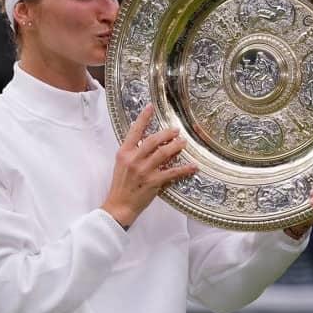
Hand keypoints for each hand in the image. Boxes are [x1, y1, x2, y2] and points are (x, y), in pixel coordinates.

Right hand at [102, 104, 197, 226]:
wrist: (119, 205)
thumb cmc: (121, 185)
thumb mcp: (121, 164)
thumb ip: (132, 152)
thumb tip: (145, 140)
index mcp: (124, 153)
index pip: (134, 131)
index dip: (143, 118)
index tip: (151, 107)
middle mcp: (134, 159)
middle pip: (152, 140)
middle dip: (166, 134)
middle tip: (176, 130)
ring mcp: (144, 171)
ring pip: (163, 153)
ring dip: (175, 146)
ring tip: (183, 143)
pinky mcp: (153, 182)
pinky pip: (172, 172)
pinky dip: (184, 169)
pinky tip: (193, 166)